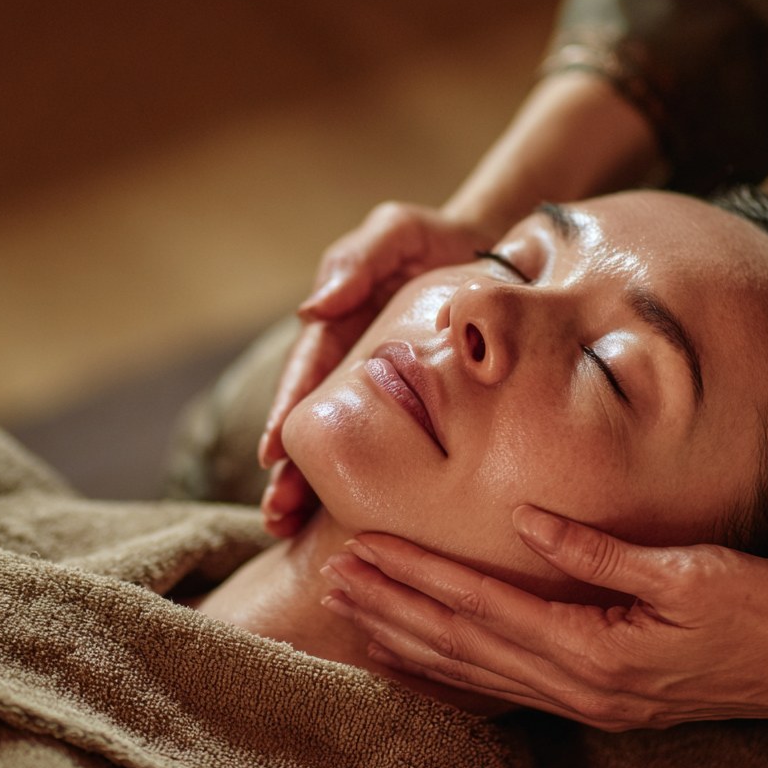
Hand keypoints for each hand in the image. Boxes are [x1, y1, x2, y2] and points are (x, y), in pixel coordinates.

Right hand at [258, 202, 496, 536]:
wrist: (495, 261)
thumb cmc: (436, 240)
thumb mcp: (397, 233)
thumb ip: (357, 261)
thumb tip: (312, 309)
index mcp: (339, 330)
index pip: (306, 378)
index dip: (286, 416)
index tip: (272, 459)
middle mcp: (352, 366)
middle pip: (316, 424)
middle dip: (292, 471)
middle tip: (277, 516)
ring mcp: (383, 393)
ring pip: (347, 445)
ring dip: (319, 488)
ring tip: (297, 534)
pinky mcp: (416, 408)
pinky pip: (392, 448)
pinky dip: (375, 482)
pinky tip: (369, 521)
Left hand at [319, 506, 767, 728]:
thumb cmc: (756, 611)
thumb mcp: (684, 572)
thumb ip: (597, 553)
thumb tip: (528, 520)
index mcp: (593, 647)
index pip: (480, 604)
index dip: (416, 576)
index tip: (364, 550)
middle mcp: (576, 683)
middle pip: (461, 641)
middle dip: (391, 608)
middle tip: (332, 580)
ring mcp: (581, 700)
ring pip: (472, 670)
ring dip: (407, 640)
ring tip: (353, 616)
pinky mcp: (591, 699)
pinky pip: (501, 689)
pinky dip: (449, 675)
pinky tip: (415, 661)